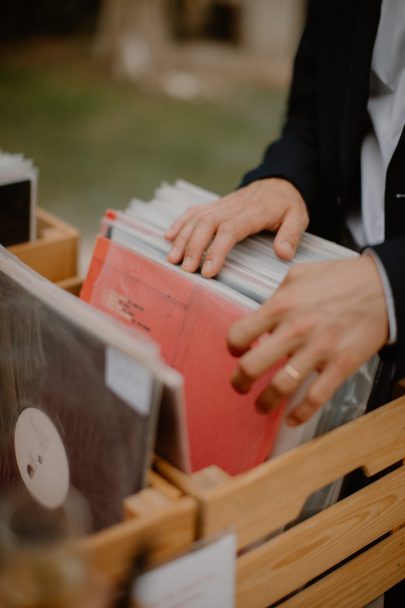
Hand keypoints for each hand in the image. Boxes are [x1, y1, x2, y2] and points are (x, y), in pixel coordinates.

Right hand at [165, 178, 308, 276]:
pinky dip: (180, 223)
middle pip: (207, 224)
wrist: (278, 181)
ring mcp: (222, 204)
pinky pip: (194, 211)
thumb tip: (283, 253)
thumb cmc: (287, 204)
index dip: (217, 250)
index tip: (208, 271)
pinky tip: (169, 237)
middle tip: (186, 269)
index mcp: (254, 212)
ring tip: (173, 259)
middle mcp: (233, 206)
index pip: (230, 230)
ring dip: (183, 238)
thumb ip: (291, 235)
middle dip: (193, 247)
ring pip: (197, 218)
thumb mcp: (298, 217)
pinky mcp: (215, 204)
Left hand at [228, 255, 388, 425]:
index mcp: (281, 306)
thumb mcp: (299, 275)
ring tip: (261, 405)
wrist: (384, 287)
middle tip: (239, 386)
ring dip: (265, 402)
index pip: (239, 334)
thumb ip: (277, 295)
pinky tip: (292, 419)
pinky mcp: (340, 366)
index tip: (237, 352)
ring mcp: (318, 350)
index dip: (233, 347)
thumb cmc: (342, 279)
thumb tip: (263, 313)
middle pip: (252, 366)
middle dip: (239, 382)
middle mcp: (295, 330)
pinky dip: (300, 414)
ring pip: (280, 388)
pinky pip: (315, 398)